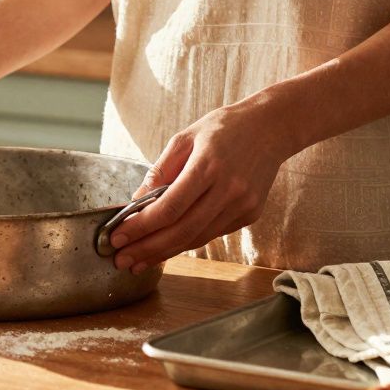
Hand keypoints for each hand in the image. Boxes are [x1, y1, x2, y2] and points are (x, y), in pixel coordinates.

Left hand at [110, 99, 295, 273]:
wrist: (272, 128)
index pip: (169, 207)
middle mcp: (228, 190)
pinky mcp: (250, 215)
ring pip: (197, 238)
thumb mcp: (184, 138)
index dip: (141, 227)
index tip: (117, 237)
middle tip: (121, 260)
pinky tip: (165, 247)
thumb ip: (159, 171)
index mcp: (208, 166)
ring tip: (138, 261)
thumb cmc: (223, 129)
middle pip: (182, 231)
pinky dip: (186, 242)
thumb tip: (134, 203)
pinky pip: (212, 233)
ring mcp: (242, 205)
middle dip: (147, 249)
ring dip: (165, 253)